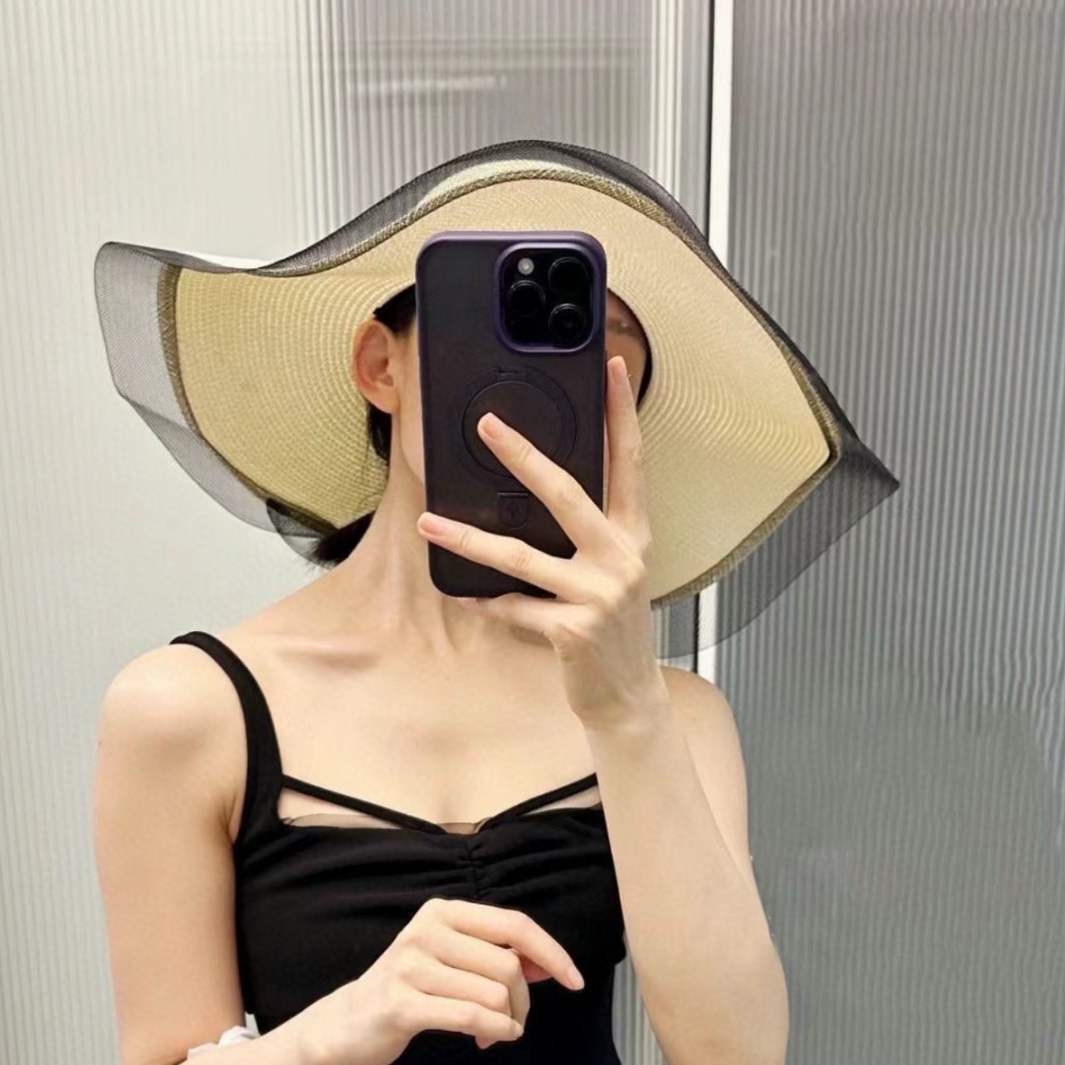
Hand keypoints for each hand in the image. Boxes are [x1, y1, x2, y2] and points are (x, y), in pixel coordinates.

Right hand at [305, 896, 585, 1064]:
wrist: (349, 1023)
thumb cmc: (412, 990)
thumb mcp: (454, 961)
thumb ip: (498, 956)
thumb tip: (550, 965)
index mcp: (443, 912)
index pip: (515, 925)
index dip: (552, 953)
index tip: (575, 981)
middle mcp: (426, 931)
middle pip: (508, 965)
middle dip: (521, 1001)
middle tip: (511, 1021)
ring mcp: (410, 966)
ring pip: (493, 994)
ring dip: (505, 1022)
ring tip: (490, 1033)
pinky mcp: (401, 1003)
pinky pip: (470, 1016)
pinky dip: (494, 1032)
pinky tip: (491, 1040)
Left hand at [417, 354, 666, 731]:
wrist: (628, 696)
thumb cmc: (613, 629)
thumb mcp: (612, 572)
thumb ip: (590, 533)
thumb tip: (539, 490)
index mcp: (633, 535)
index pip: (629, 462)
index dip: (619, 414)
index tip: (608, 367)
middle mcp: (621, 558)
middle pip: (567, 493)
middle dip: (523, 456)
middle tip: (487, 426)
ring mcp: (599, 595)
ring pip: (522, 557)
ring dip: (469, 540)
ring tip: (431, 524)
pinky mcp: (575, 630)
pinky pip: (516, 607)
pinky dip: (489, 603)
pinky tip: (468, 597)